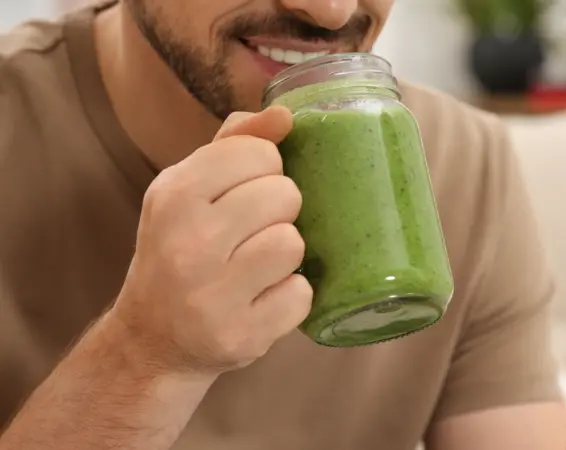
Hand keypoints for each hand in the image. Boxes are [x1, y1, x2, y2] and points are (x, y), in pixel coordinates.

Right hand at [108, 106, 311, 373]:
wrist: (151, 341)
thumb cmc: (178, 251)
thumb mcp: (188, 191)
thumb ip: (233, 144)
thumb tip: (284, 116)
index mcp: (174, 194)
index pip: (259, 153)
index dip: (266, 171)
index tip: (247, 192)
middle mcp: (188, 242)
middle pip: (285, 196)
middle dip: (279, 212)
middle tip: (253, 232)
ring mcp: (212, 294)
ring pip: (294, 244)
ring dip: (285, 255)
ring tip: (258, 265)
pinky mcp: (241, 335)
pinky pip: (301, 295)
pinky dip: (290, 297)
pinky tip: (262, 299)